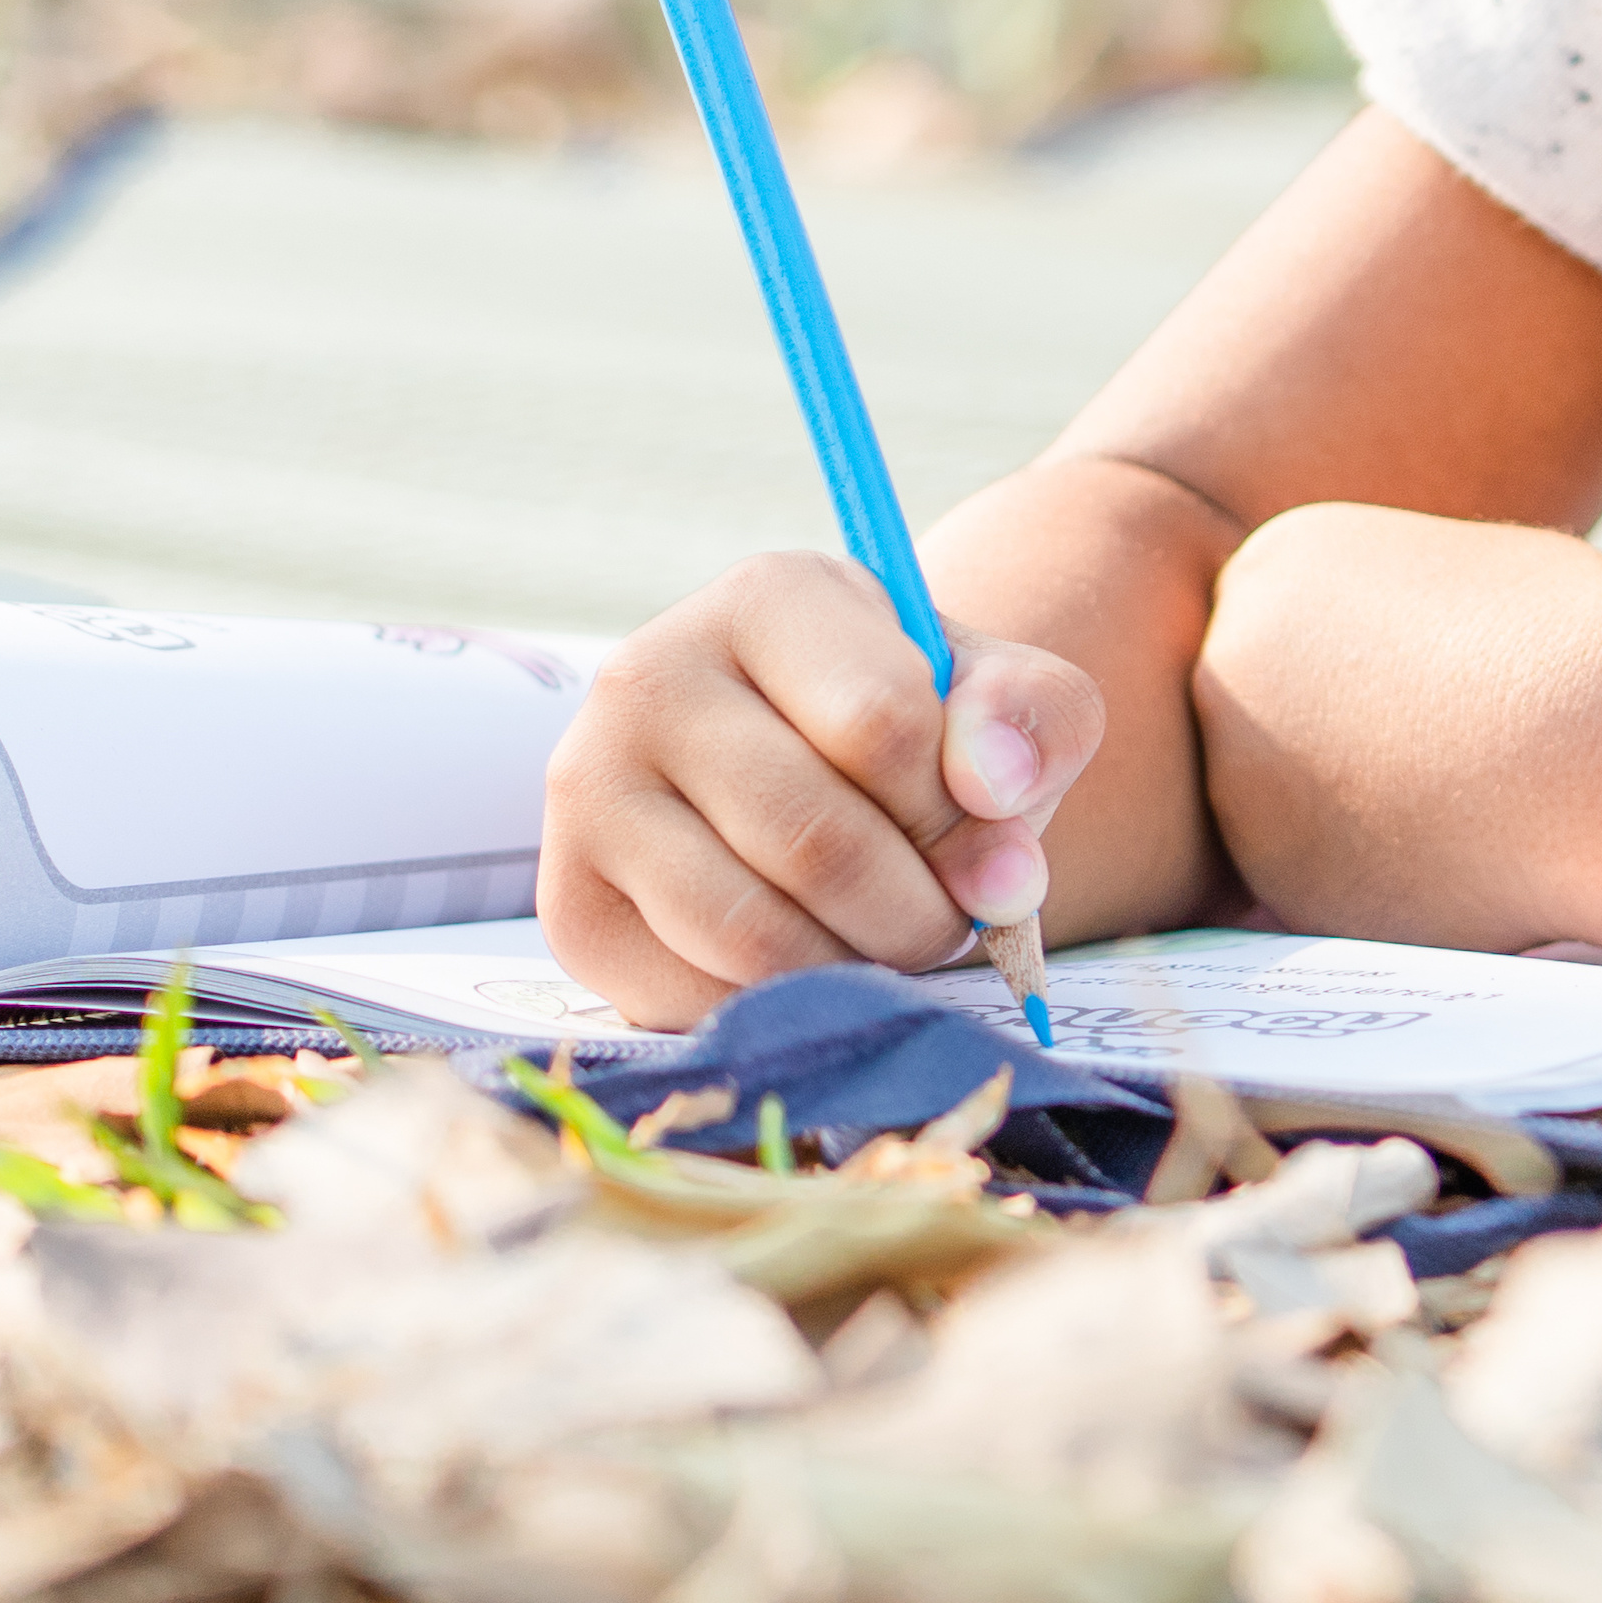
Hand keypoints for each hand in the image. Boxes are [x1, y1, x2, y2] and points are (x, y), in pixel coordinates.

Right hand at [540, 550, 1098, 1027]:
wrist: (813, 774)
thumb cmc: (921, 730)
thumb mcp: (1002, 696)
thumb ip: (1033, 719)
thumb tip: (992, 790)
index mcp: (768, 598)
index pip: (883, 725)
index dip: (957, 807)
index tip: (986, 825)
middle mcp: (647, 677)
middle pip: (815, 841)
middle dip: (919, 909)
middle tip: (956, 918)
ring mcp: (588, 793)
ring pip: (747, 932)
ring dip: (855, 965)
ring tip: (892, 938)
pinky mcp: (569, 905)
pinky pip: (688, 995)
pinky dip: (780, 1004)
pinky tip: (815, 959)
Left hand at [1187, 499, 1601, 947]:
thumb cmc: (1582, 647)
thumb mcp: (1472, 572)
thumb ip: (1386, 610)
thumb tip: (1359, 659)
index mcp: (1277, 564)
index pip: (1291, 618)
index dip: (1385, 655)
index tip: (1462, 666)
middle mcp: (1230, 667)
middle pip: (1271, 708)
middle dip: (1348, 728)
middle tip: (1464, 733)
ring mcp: (1241, 782)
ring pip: (1290, 800)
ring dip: (1361, 803)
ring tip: (1478, 784)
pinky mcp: (1280, 884)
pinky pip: (1320, 876)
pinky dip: (1380, 870)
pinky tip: (1468, 846)